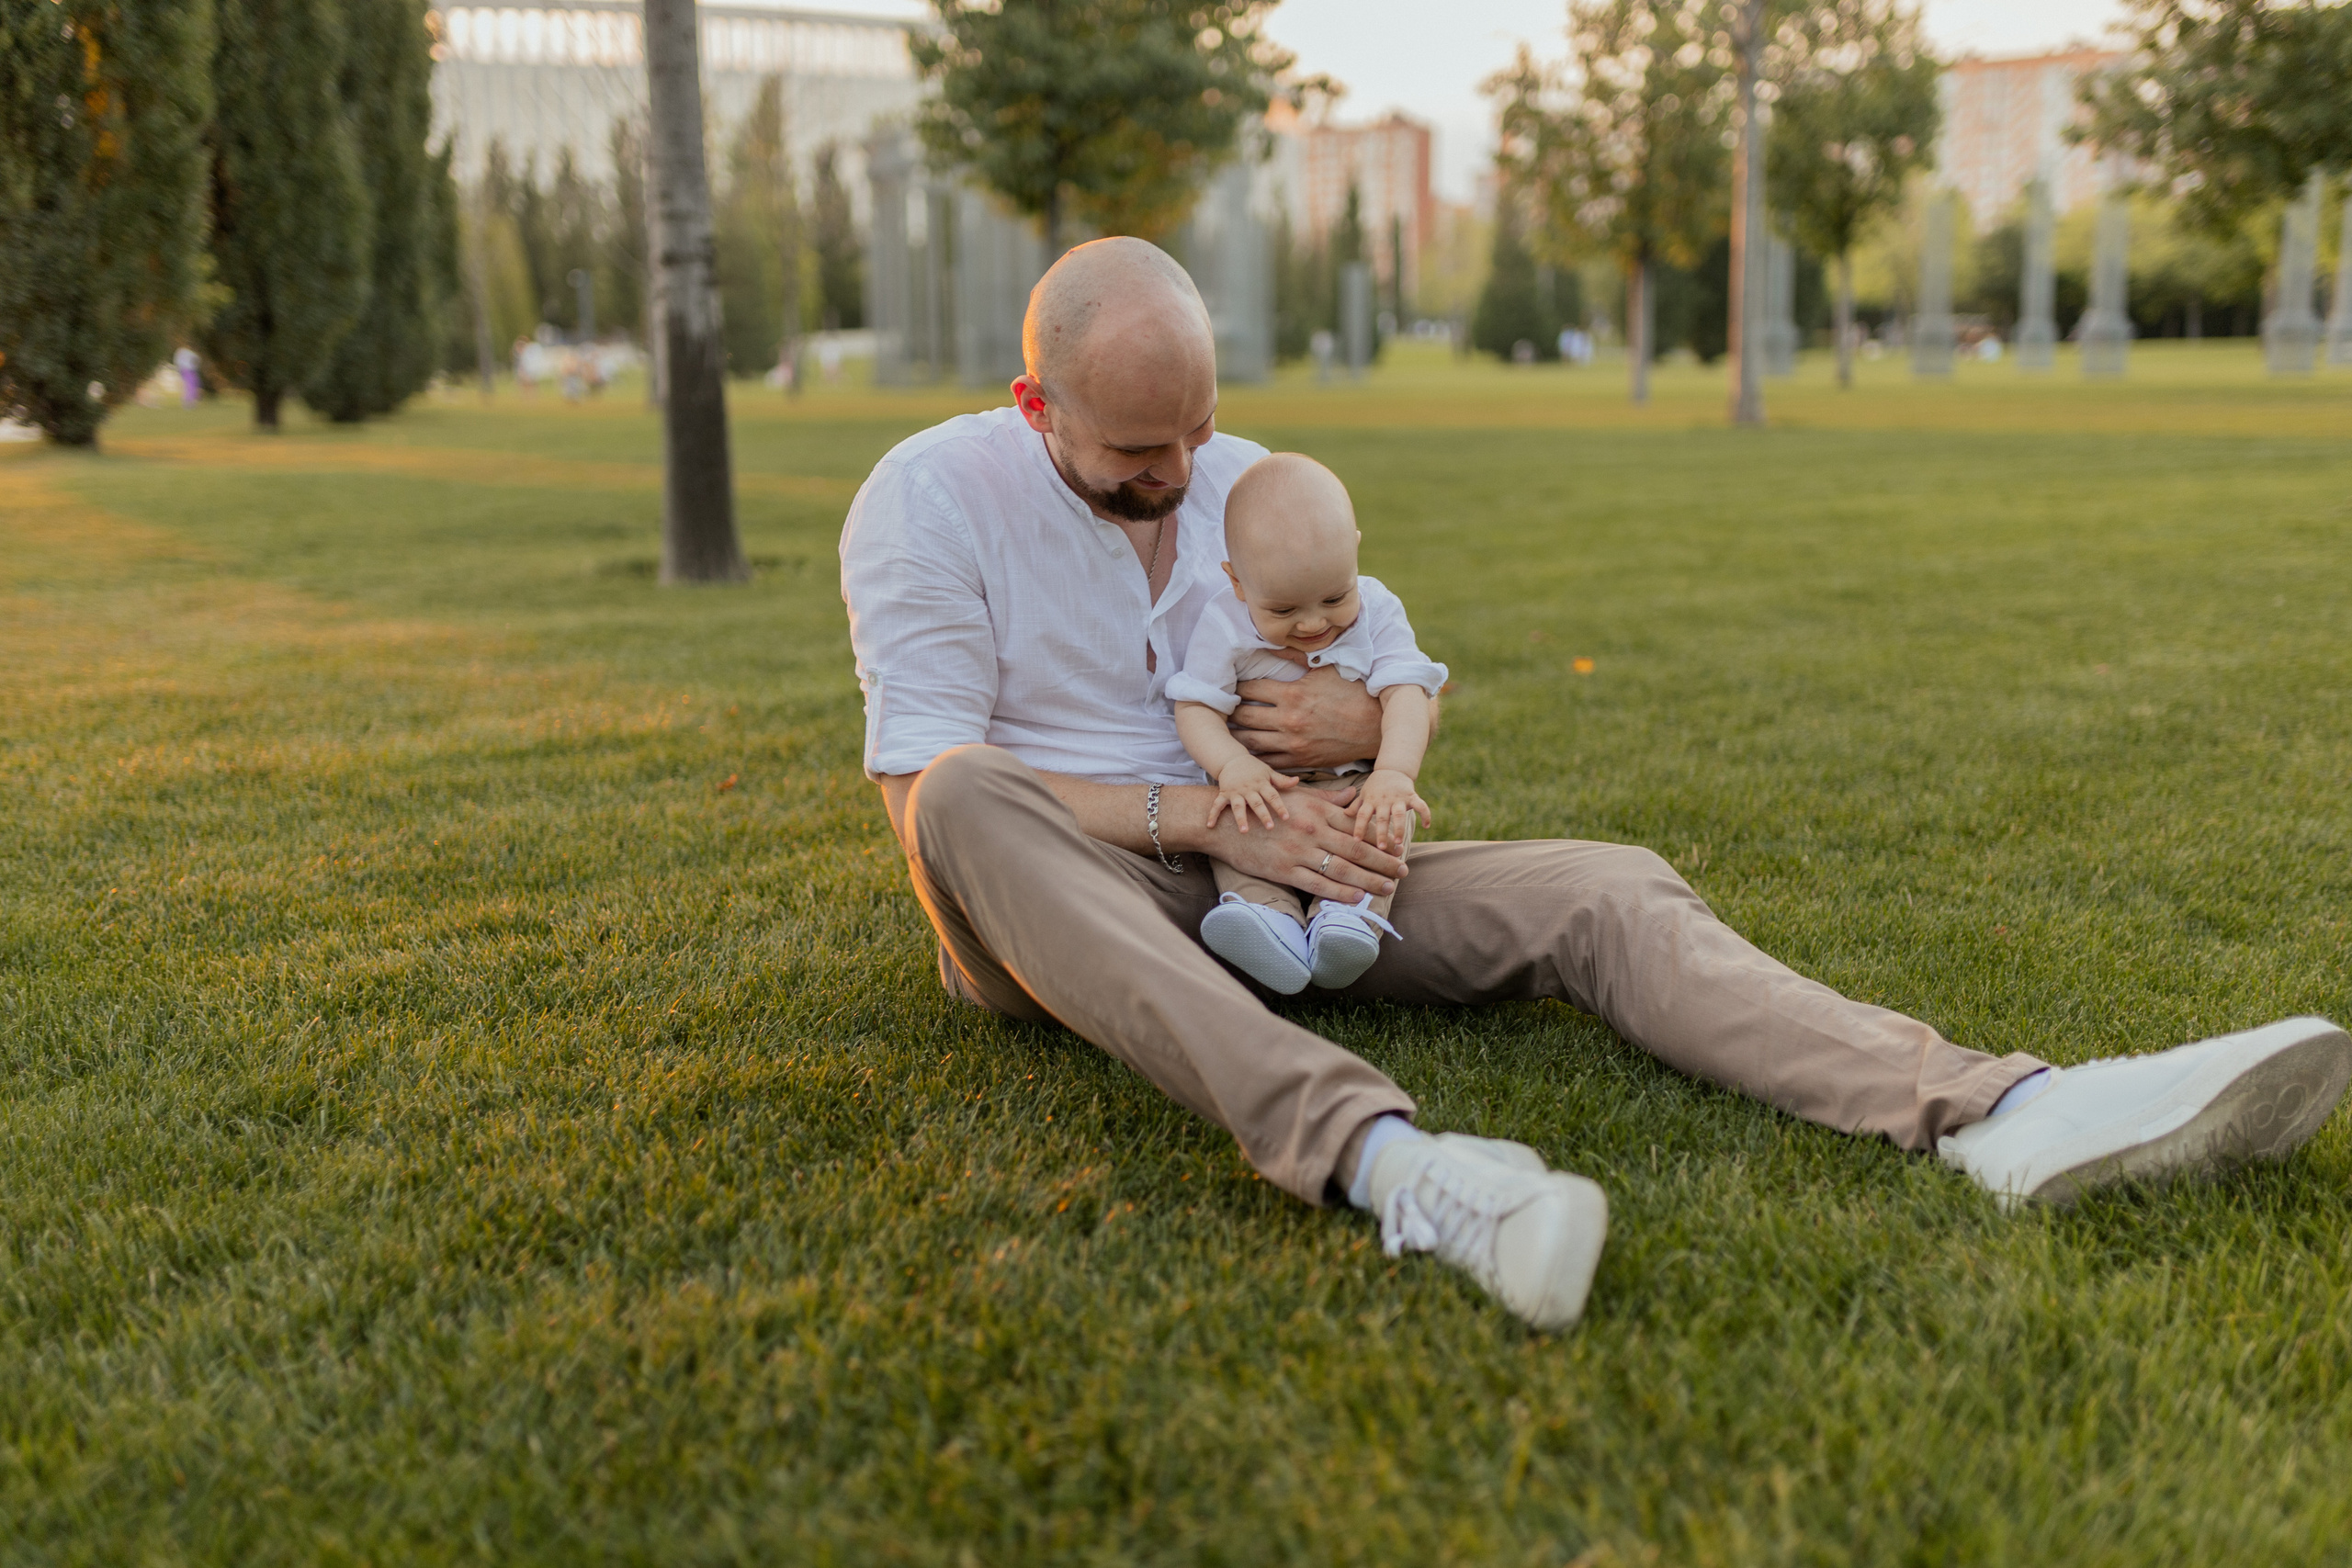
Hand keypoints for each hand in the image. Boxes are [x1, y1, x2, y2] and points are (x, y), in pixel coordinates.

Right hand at [1165, 783, 1406, 902]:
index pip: (1359, 826)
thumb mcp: (1298, 797)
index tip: (1401, 847)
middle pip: (1357, 849)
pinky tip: (1357, 897)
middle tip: (1404, 872)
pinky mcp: (1284, 870)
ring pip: (1342, 869)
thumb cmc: (1265, 809)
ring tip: (1388, 887)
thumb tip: (1355, 794)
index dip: (1382, 838)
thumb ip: (1329, 799)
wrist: (1225, 823)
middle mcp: (1313, 830)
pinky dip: (1340, 892)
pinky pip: (1318, 884)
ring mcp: (1299, 851)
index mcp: (1318, 810)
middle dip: (1385, 862)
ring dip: (1369, 880)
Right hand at [1206, 753, 1294, 831]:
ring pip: (1238, 806)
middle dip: (1263, 815)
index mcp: (1261, 784)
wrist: (1231, 759)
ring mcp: (1235, 792)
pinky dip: (1212, 815)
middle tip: (1270, 827)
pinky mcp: (1224, 794)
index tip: (1286, 817)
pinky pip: (1217, 805)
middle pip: (1256, 803)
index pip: (1272, 796)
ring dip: (1240, 818)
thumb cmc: (1254, 768)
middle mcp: (1248, 789)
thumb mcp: (1268, 772)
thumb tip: (1297, 781)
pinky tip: (1209, 826)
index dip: (1279, 806)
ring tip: (1244, 831)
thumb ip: (1282, 780)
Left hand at [1227, 665, 1384, 771]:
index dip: (1236, 686)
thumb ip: (1297, 655)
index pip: (1250, 689)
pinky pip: (1267, 761)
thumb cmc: (1353, 693)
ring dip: (1235, 736)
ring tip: (1225, 729)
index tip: (1229, 684)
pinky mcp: (1300, 760)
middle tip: (1219, 707)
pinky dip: (1253, 756)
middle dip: (1229, 711)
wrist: (1376, 727)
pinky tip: (1245, 750)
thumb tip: (1273, 642)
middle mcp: (1289, 720)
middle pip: (1244, 716)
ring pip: (1250, 742)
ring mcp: (1293, 743)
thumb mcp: (1326, 669)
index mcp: (1293, 694)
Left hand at [1349, 768, 1429, 852]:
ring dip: (1399, 828)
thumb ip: (1355, 806)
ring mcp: (1398, 798)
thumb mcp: (1364, 794)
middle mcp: (1384, 800)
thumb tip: (1343, 815)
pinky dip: (1425, 814)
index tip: (1356, 841)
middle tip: (1381, 848)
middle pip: (1382, 818)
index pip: (1362, 815)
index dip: (1359, 827)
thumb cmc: (1376, 786)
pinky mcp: (1411, 796)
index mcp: (1371, 801)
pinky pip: (1420, 805)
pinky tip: (1427, 826)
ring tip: (1399, 842)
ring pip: (1399, 814)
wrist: (1393, 768)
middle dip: (1381, 833)